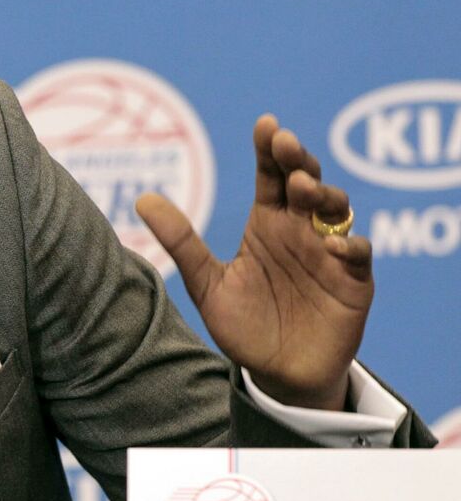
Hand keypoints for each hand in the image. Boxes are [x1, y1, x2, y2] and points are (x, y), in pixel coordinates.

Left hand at [136, 114, 372, 410]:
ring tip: (302, 189)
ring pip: (337, 209)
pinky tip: (333, 244)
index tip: (266, 125)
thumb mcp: (207, 284)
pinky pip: (358, 255)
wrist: (275, 375)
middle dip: (300, 159)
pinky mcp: (353, 282)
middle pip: (306, 181)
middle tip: (286, 147)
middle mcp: (301, 231)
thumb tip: (141, 199)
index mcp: (268, 224)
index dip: (270, 148)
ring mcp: (329, 254)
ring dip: (323, 194)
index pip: (271, 175)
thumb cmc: (243, 326)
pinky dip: (350, 245)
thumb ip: (182, 242)